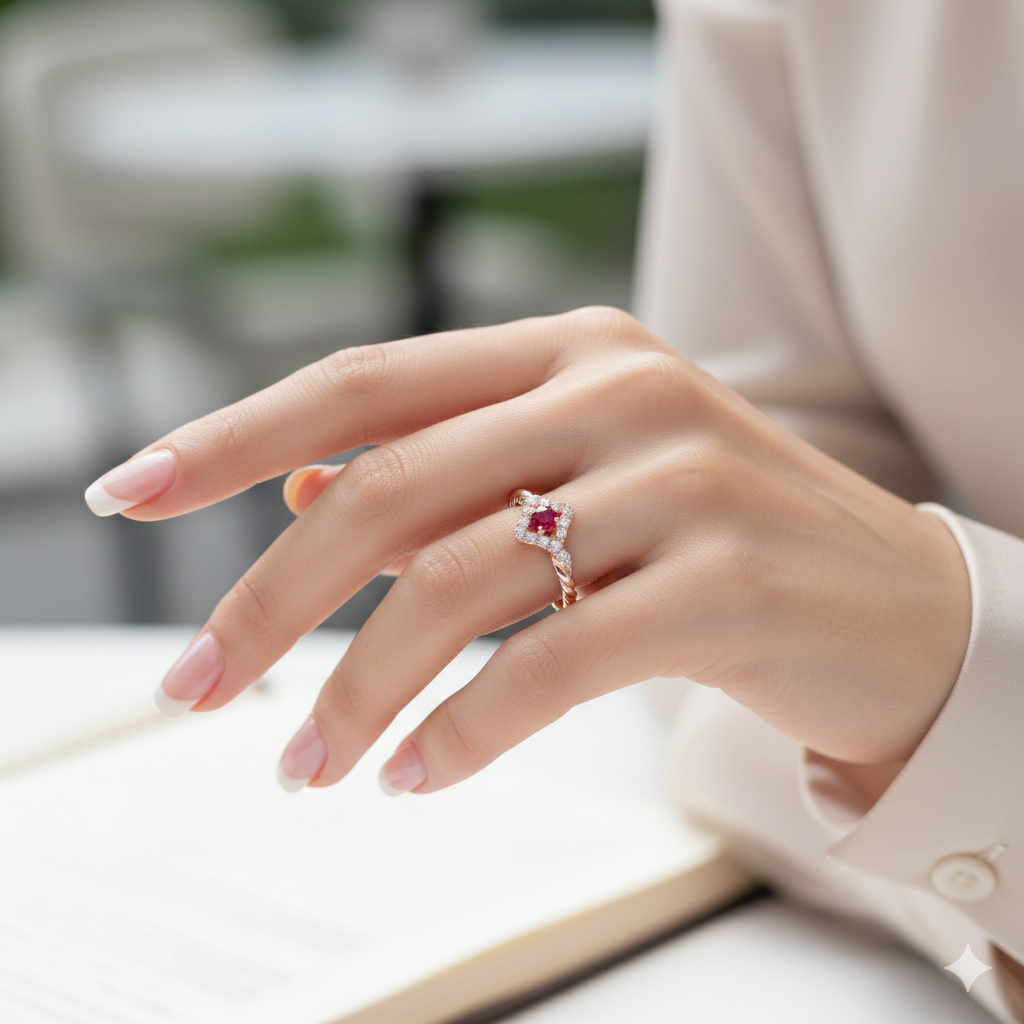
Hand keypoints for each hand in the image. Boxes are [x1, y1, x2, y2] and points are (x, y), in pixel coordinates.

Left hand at [85, 308, 970, 793]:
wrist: (894, 605)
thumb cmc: (717, 539)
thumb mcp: (582, 474)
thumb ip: (447, 473)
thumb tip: (299, 493)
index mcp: (568, 349)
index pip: (363, 381)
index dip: (233, 435)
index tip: (133, 493)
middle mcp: (618, 391)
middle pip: (386, 488)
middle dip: (269, 601)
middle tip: (198, 686)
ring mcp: (679, 479)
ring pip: (457, 584)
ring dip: (358, 690)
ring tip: (306, 762)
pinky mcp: (726, 583)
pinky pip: (552, 664)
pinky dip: (464, 731)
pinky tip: (417, 773)